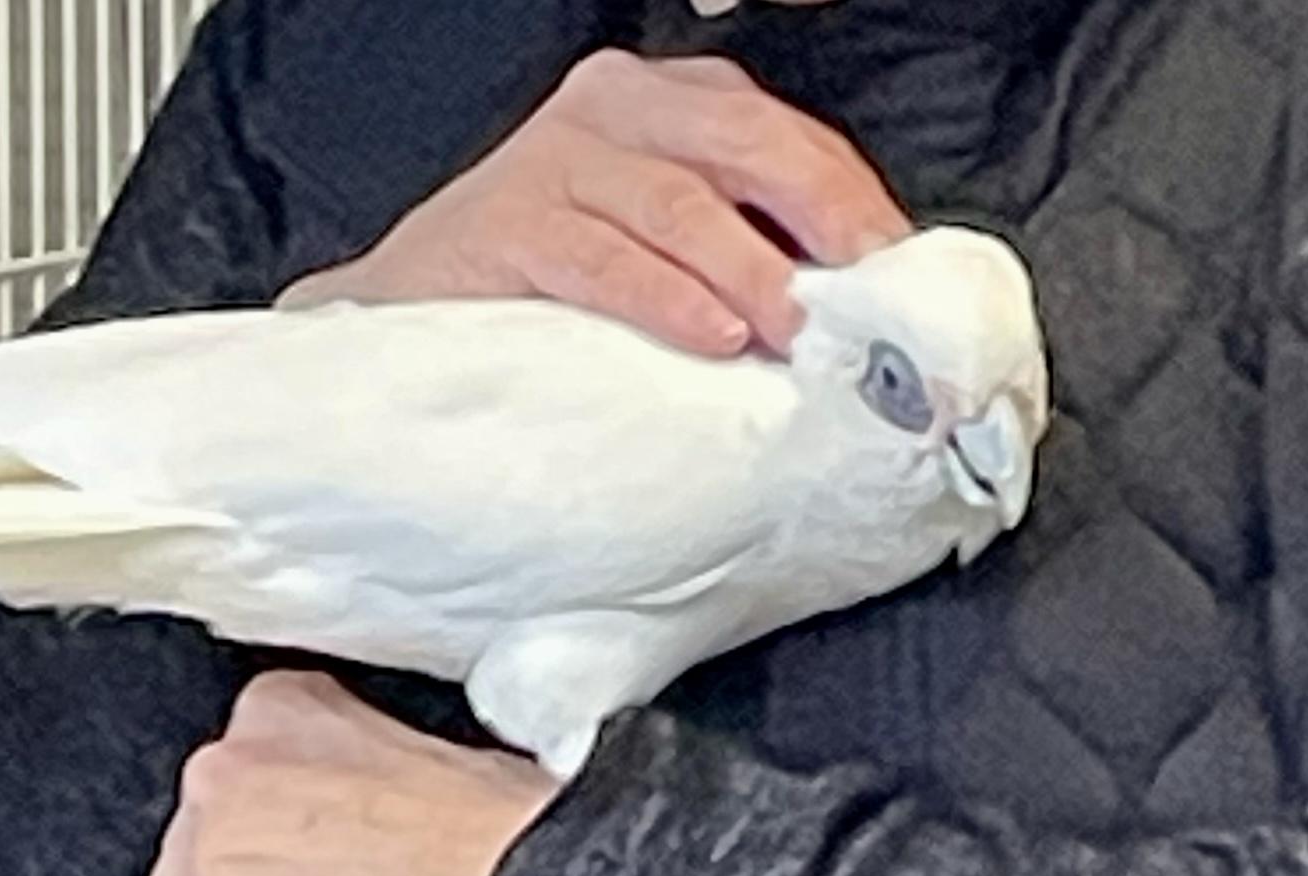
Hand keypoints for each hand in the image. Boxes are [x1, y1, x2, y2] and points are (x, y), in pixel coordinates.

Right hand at [274, 46, 910, 356]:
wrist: (403, 324)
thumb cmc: (544, 300)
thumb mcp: (659, 258)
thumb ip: (741, 257)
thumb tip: (847, 325)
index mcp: (668, 108)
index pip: (789, 141)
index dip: (854, 209)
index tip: (904, 284)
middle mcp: (616, 110)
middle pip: (748, 149)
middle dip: (820, 228)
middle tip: (868, 307)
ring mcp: (556, 158)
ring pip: (681, 203)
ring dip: (750, 273)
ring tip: (792, 334)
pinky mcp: (508, 221)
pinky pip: (603, 257)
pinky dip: (665, 297)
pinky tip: (710, 335)